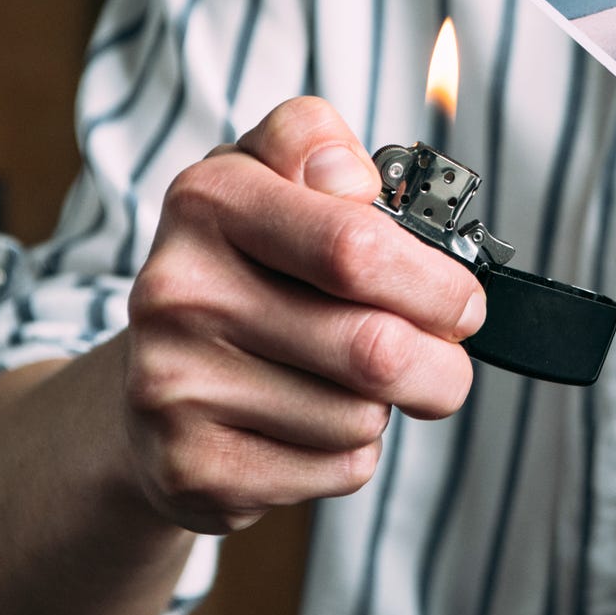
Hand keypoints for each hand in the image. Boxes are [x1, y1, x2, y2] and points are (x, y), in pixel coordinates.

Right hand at [121, 97, 484, 535]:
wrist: (155, 380)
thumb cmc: (247, 266)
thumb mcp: (272, 175)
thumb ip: (315, 145)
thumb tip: (354, 180)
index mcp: (210, 200)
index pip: (355, 245)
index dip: (432, 278)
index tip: (460, 292)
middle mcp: (179, 290)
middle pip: (374, 346)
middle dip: (441, 355)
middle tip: (451, 348)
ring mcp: (174, 385)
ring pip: (362, 413)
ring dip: (393, 403)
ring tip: (362, 380)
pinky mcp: (191, 469)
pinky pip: (337, 466)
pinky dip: (354, 451)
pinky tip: (319, 422)